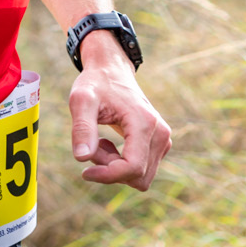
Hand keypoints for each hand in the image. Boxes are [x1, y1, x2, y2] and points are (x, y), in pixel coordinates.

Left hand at [67, 35, 170, 190]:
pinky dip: (121, 163)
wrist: (111, 71)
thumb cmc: (95, 84)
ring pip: (139, 176)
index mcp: (145, 122)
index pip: (132, 167)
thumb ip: (82, 128)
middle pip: (137, 175)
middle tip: (93, 145)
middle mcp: (161, 133)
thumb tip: (82, 158)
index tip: (84, 172)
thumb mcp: (81, 100)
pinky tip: (110, 142)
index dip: (107, 175)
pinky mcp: (160, 144)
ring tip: (100, 142)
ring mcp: (163, 140)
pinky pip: (140, 170)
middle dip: (110, 169)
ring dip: (115, 167)